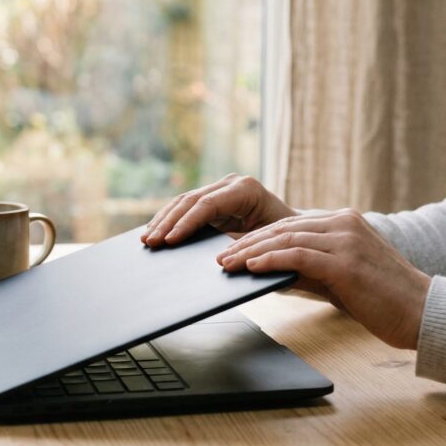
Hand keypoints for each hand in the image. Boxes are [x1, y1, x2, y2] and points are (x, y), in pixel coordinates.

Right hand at [142, 174, 297, 246]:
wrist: (298, 231)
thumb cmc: (287, 240)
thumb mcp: (268, 244)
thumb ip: (245, 247)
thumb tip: (219, 261)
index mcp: (246, 190)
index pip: (207, 205)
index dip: (185, 223)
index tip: (169, 241)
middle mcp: (232, 184)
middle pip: (191, 200)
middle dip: (168, 222)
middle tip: (150, 242)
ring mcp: (221, 189)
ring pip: (184, 201)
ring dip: (163, 221)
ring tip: (146, 240)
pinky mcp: (214, 199)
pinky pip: (186, 207)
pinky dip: (170, 220)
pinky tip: (155, 232)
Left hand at [216, 209, 430, 348]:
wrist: (423, 313)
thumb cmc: (383, 299)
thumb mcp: (342, 275)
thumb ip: (311, 267)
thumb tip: (273, 271)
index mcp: (344, 222)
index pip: (291, 225)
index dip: (258, 236)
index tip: (233, 248)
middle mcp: (344, 224)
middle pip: (284, 228)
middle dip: (248, 243)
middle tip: (220, 256)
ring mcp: (346, 240)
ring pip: (286, 239)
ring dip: (251, 252)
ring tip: (227, 264)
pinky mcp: (346, 262)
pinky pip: (298, 256)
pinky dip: (271, 261)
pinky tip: (252, 268)